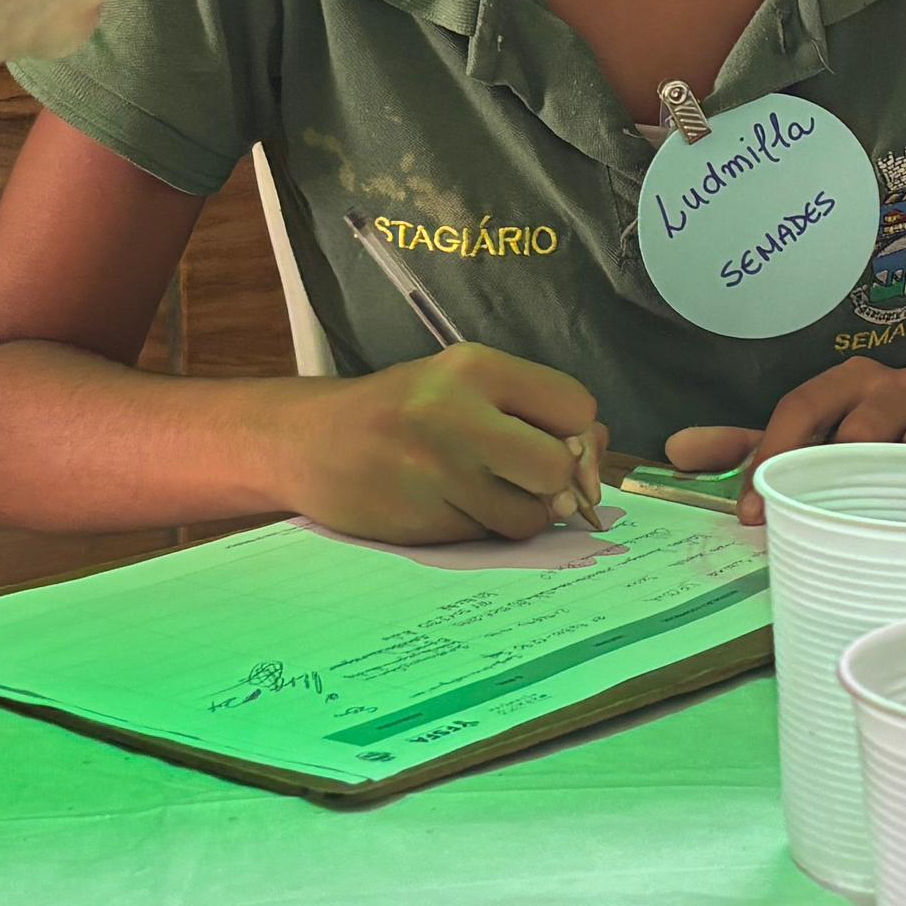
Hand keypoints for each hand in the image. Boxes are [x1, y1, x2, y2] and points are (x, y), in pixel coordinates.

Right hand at [290, 347, 608, 542]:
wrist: (310, 442)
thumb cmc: (402, 411)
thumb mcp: (464, 385)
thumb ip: (531, 409)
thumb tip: (595, 455)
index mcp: (475, 368)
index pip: (576, 406)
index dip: (577, 432)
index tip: (553, 440)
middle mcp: (457, 415)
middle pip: (558, 467)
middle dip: (555, 483)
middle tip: (528, 479)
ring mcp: (438, 472)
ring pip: (529, 516)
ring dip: (519, 513)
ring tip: (480, 490)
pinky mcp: (422, 519)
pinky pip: (488, 537)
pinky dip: (481, 528)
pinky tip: (448, 506)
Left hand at [668, 360, 905, 522]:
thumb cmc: (875, 437)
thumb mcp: (814, 433)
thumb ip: (747, 445)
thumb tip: (674, 450)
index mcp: (848, 380)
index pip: (801, 409)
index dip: (772, 458)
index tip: (753, 515)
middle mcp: (900, 386)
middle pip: (860, 429)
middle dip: (831, 478)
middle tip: (812, 523)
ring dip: (897, 484)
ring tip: (876, 520)